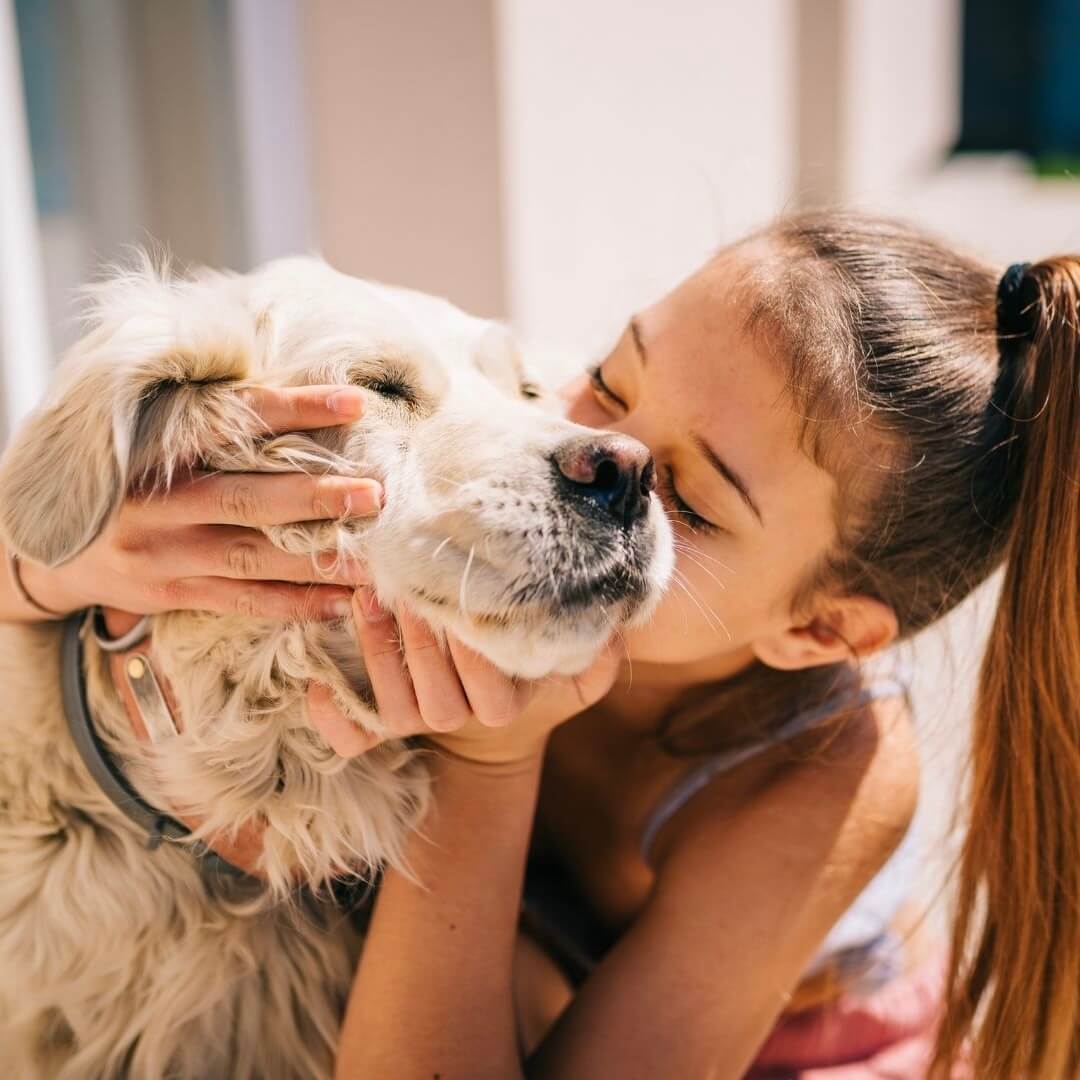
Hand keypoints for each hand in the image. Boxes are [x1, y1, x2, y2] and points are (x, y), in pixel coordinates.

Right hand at [18, 386, 376, 621]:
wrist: (46, 548)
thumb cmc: (120, 478)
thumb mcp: (145, 437)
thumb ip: (204, 421)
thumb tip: (293, 389)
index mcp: (156, 449)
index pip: (234, 421)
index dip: (294, 410)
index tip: (354, 402)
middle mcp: (159, 505)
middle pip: (249, 499)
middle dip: (317, 498)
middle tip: (376, 493)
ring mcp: (166, 555)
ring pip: (254, 560)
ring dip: (319, 562)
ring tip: (377, 561)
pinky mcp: (173, 594)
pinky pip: (243, 602)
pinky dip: (294, 604)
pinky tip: (341, 602)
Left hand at [306, 587, 620, 765]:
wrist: (492, 717)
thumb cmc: (530, 670)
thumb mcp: (576, 669)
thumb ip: (599, 651)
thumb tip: (615, 620)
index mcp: (503, 704)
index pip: (490, 689)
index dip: (471, 653)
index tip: (459, 604)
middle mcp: (459, 718)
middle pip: (435, 695)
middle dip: (417, 642)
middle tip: (402, 586)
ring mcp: (419, 723)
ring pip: (394, 706)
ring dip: (376, 654)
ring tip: (366, 599)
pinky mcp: (382, 726)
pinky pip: (354, 738)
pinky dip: (333, 720)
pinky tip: (316, 686)